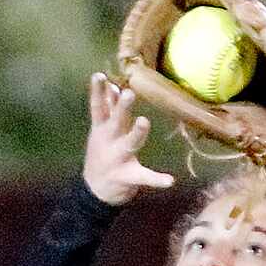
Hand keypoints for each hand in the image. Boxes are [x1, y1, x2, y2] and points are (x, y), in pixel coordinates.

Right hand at [82, 73, 175, 206]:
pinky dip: (157, 179)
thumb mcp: (100, 131)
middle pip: (115, 121)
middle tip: (129, 93)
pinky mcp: (128, 177)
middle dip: (121, 108)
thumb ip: (108, 110)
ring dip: (137, 133)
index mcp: (102, 130)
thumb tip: (114, 86)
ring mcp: (119, 159)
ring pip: (129, 143)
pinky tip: (169, 180)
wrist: (95, 190)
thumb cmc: (102, 154)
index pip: (99, 107)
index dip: (98, 91)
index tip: (100, 75)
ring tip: (144, 121)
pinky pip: (145, 178)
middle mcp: (110, 141)